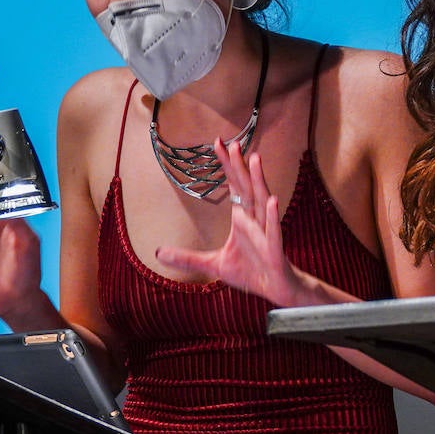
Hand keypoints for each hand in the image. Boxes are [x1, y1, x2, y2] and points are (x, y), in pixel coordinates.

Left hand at [155, 139, 304, 306]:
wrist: (276, 290)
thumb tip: (158, 252)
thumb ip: (188, 258)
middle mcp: (255, 220)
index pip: (234, 187)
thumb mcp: (214, 265)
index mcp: (242, 219)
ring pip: (261, 202)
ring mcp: (266, 233)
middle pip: (246, 188)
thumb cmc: (250, 272)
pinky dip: (272, 216)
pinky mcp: (274, 249)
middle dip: (239, 166)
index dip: (226, 166)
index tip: (218, 144)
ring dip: (258, 180)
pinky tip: (272, 201)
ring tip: (255, 159)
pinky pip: (273, 231)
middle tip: (232, 143)